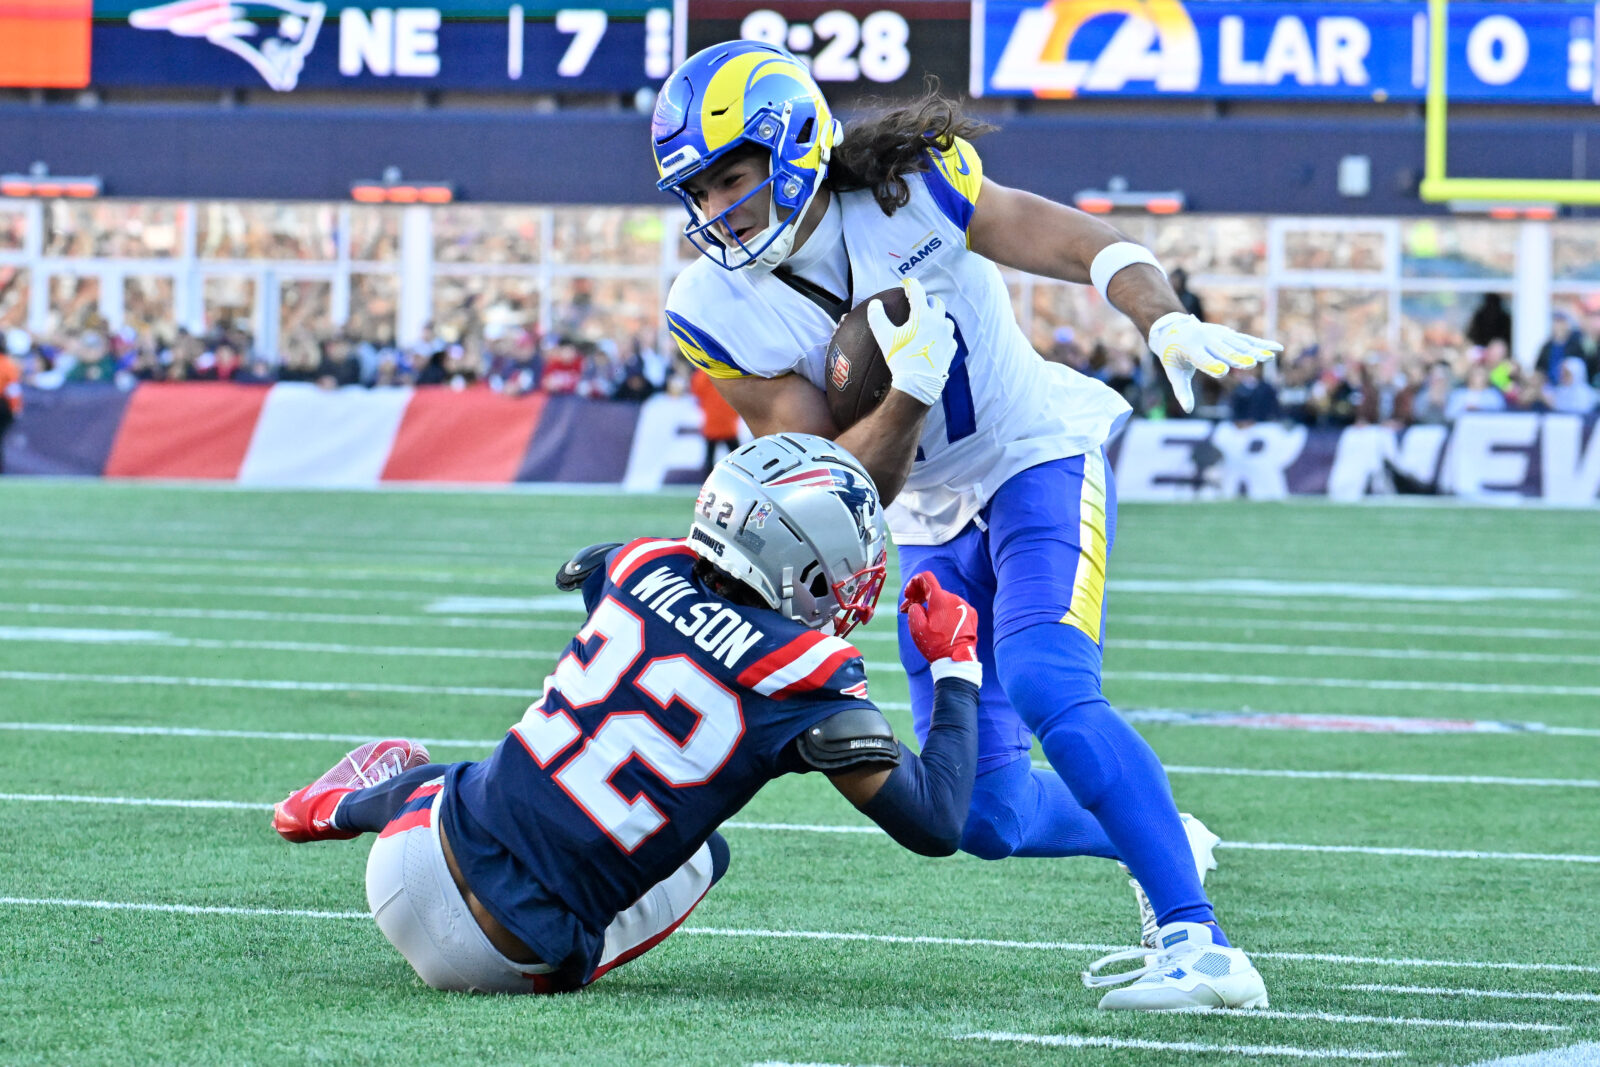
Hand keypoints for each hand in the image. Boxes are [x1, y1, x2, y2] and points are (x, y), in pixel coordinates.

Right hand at [868, 277, 957, 406]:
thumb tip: (875, 304)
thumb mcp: (884, 337)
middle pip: (936, 303)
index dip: (910, 285)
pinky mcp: (951, 349)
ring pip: (946, 319)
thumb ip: (877, 317)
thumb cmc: (900, 358)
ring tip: (928, 322)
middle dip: (927, 300)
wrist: (919, 383)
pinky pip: (950, 337)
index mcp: (922, 315)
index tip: (906, 284)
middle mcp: (938, 322)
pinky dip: (943, 335)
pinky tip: (936, 340)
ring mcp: (947, 336)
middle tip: (918, 304)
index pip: (918, 291)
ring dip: (937, 317)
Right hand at [899, 572, 977, 665]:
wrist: (957, 660)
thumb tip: (917, 604)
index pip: (926, 578)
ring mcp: (965, 607)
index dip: (913, 583)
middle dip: (920, 598)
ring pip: (944, 601)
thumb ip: (913, 609)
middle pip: (934, 591)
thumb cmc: (935, 644)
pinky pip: (955, 609)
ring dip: (933, 607)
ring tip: (925, 621)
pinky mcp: (971, 615)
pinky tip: (940, 625)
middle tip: (907, 610)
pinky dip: (945, 613)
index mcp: (941, 598)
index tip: (908, 595)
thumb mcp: (916, 626)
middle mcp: (955, 598)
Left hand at [1147, 312, 1281, 413]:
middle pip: (1224, 351)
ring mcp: (1218, 334)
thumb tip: (1188, 410)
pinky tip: (1277, 349)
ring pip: (1238, 345)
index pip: (1203, 358)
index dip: (1212, 365)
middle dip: (1237, 357)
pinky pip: (1247, 340)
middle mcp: (1206, 339)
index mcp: (1190, 347)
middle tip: (1251, 363)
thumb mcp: (1174, 373)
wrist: (1173, 328)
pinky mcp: (1228, 333)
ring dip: (1254, 351)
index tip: (1223, 372)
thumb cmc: (1173, 355)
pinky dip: (1262, 345)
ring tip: (1268, 358)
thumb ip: (1181, 391)